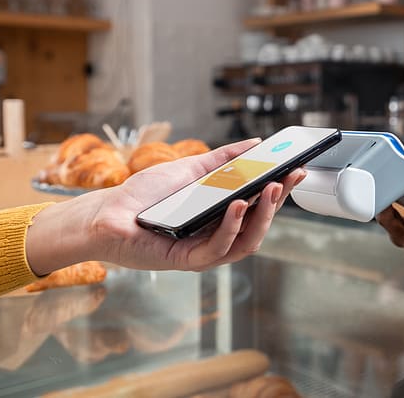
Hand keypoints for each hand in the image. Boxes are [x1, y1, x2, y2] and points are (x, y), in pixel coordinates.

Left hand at [27, 138, 306, 274]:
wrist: (107, 212)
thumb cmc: (146, 194)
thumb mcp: (192, 169)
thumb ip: (225, 159)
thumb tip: (257, 144)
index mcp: (221, 217)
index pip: (259, 206)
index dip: (280, 191)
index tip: (296, 170)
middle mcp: (217, 236)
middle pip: (258, 225)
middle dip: (277, 202)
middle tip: (288, 178)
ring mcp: (203, 250)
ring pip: (245, 242)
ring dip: (262, 217)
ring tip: (269, 189)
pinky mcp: (186, 259)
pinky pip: (217, 250)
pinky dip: (230, 227)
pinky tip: (237, 206)